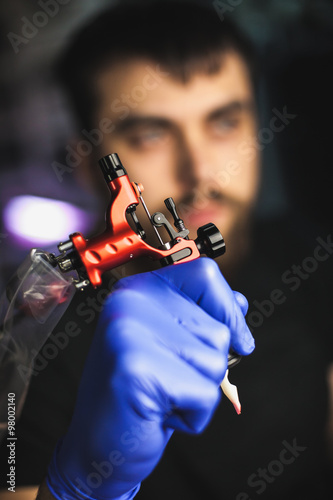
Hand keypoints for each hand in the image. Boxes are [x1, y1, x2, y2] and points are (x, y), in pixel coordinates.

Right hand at [46, 258, 254, 499]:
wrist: (98, 445)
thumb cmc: (138, 393)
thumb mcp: (173, 344)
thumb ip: (203, 316)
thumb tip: (240, 303)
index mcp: (138, 289)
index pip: (205, 274)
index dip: (227, 307)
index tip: (235, 336)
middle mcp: (130, 302)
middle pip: (218, 328)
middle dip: (207, 366)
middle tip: (167, 378)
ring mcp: (129, 332)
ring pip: (215, 361)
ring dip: (199, 391)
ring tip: (161, 393)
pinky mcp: (136, 368)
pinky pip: (205, 394)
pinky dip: (193, 415)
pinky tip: (157, 412)